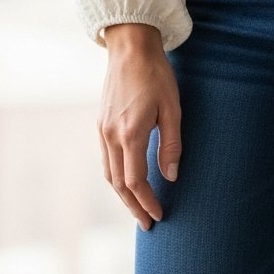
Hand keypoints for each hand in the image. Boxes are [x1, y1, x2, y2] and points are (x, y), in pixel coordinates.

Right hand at [98, 24, 181, 229]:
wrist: (130, 48)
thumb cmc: (157, 76)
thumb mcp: (173, 109)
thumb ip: (172, 145)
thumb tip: (171, 176)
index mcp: (130, 133)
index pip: (135, 181)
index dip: (147, 202)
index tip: (159, 215)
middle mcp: (111, 135)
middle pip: (118, 184)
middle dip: (134, 206)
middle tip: (148, 224)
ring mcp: (102, 130)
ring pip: (109, 174)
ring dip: (123, 195)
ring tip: (138, 209)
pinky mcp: (100, 124)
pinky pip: (105, 160)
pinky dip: (116, 177)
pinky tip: (127, 184)